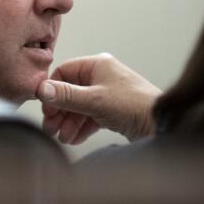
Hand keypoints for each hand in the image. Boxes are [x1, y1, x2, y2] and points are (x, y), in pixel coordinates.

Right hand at [36, 53, 160, 143]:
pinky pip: (90, 117)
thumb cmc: (134, 105)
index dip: (53, 91)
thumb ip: (66, 95)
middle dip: (59, 111)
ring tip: (63, 137)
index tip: (46, 108)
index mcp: (98, 65)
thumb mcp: (94, 100)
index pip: (64, 72)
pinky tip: (74, 138)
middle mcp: (102, 77)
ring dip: (68, 122)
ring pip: (79, 106)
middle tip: (51, 127)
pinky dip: (80, 127)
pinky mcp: (113, 111)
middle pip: (70, 92)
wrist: (161, 124)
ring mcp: (108, 94)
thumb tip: (42, 90)